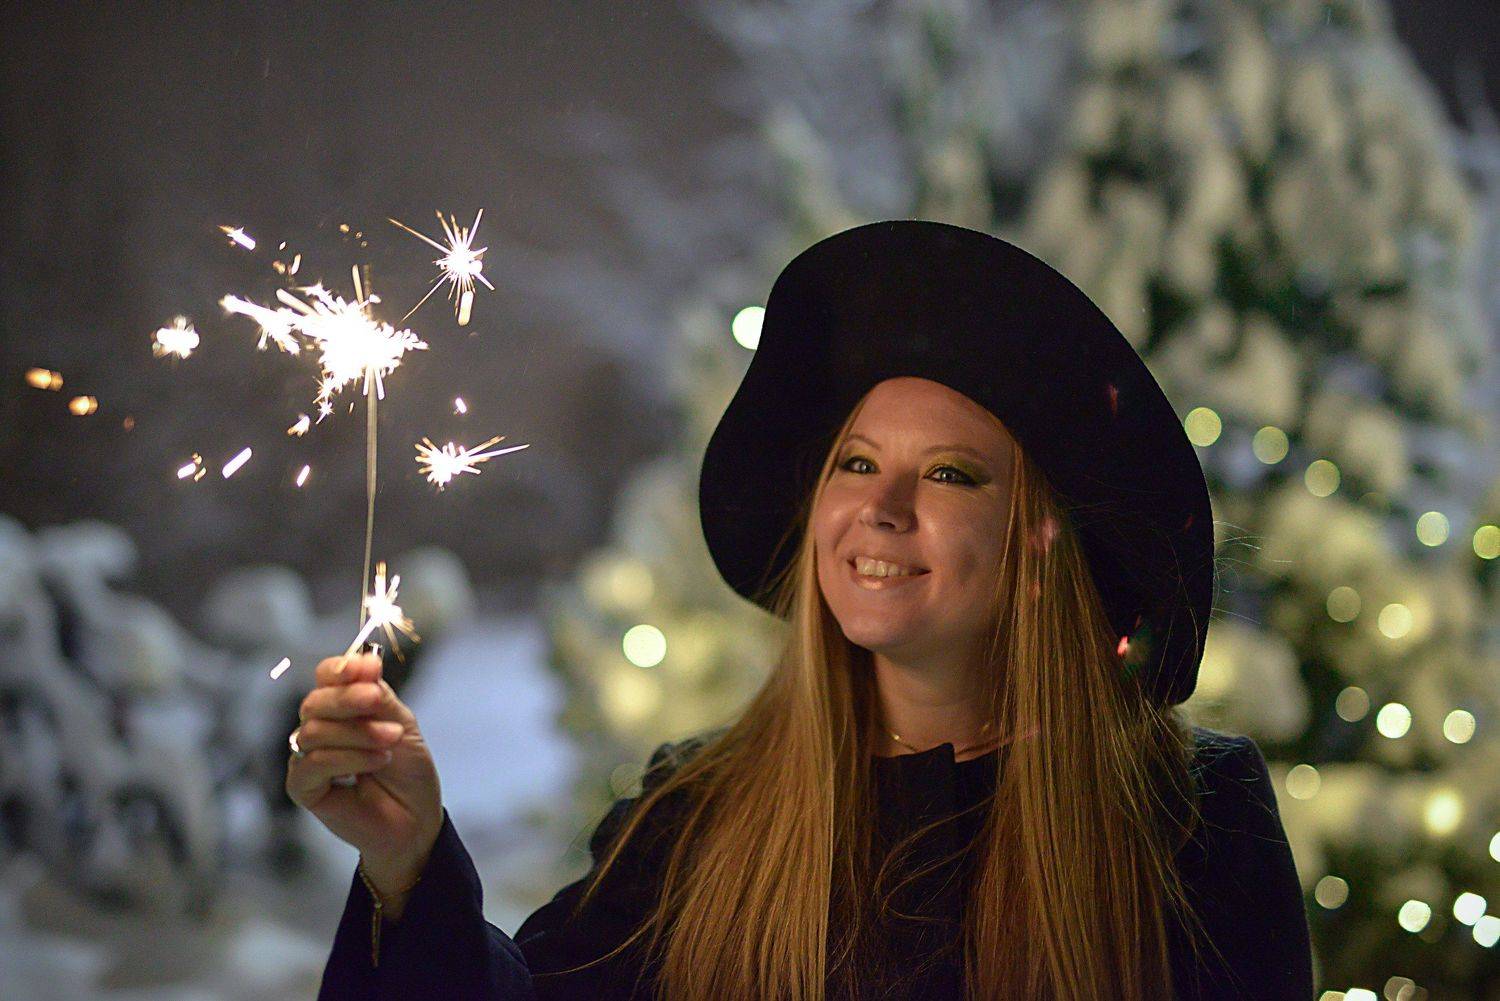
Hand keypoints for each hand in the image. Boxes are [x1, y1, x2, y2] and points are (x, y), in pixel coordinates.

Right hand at [286, 653, 442, 889]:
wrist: (416, 819)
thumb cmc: (408, 772)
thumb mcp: (401, 724)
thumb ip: (379, 695)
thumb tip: (365, 661)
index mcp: (342, 707)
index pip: (326, 676)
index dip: (343, 668)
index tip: (371, 667)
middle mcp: (320, 728)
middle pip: (316, 701)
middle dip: (349, 698)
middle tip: (377, 700)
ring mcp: (307, 757)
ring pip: (315, 731)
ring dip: (358, 733)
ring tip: (392, 740)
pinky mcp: (302, 787)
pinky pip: (312, 763)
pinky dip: (347, 758)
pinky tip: (376, 762)